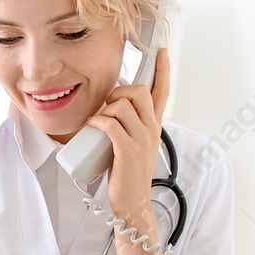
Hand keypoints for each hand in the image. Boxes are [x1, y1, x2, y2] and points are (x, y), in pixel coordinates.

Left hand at [80, 46, 170, 237]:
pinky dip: (98, 121)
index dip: (162, 70)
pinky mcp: (128, 150)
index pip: (163, 91)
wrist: (132, 203)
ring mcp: (141, 140)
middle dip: (119, 91)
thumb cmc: (127, 174)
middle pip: (140, 91)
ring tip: (98, 123)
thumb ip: (128, 125)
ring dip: (105, 109)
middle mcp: (151, 129)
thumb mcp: (133, 143)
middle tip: (108, 106)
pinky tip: (92, 126)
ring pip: (123, 105)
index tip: (162, 52)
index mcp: (153, 126)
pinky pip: (111, 124)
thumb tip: (110, 108)